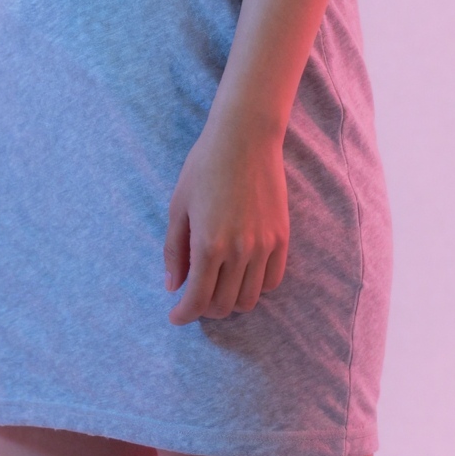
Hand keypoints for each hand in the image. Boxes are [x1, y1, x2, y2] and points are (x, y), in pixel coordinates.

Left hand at [163, 114, 289, 324]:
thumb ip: (174, 250)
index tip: (175, 316)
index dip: (184, 315)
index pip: (197, 300)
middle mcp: (238, 252)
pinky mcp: (282, 238)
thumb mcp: (178, 206)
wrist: (245, 138)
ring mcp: (264, 246)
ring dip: (230, 301)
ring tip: (218, 288)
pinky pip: (272, 281)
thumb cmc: (204, 167)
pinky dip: (255, 287)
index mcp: (207, 245)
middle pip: (223, 305)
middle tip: (194, 298)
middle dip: (204, 309)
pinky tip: (241, 276)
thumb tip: (173, 286)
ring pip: (249, 299)